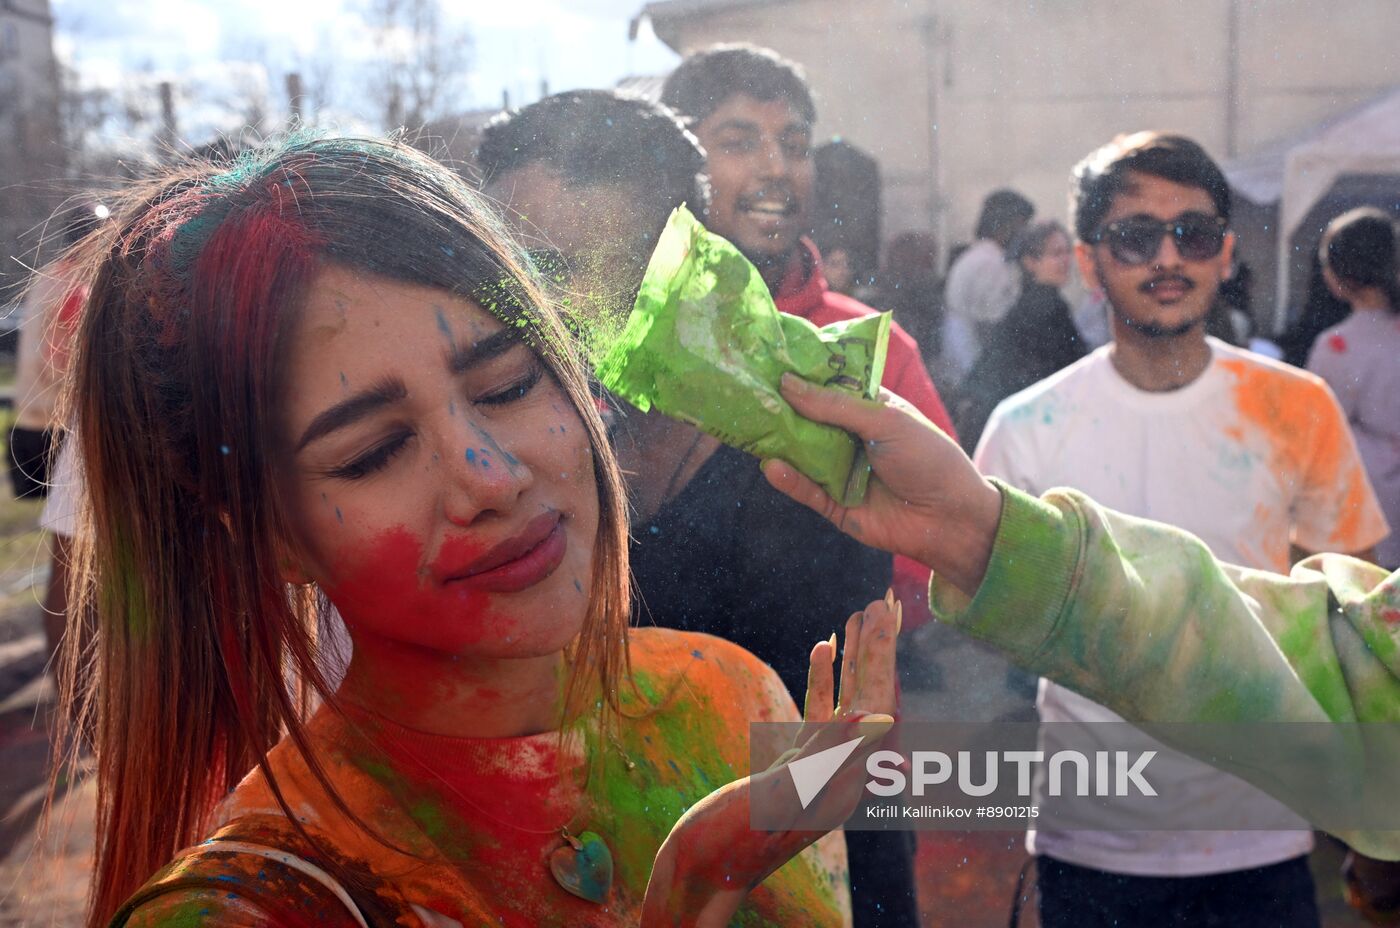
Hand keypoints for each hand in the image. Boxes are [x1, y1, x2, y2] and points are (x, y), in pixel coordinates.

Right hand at [641, 594, 900, 926]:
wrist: (700, 875)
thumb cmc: (734, 843)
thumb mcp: (787, 793)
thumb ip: (835, 754)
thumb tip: (884, 716)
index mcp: (848, 780)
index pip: (877, 705)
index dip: (881, 657)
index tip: (886, 614)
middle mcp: (843, 773)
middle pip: (869, 698)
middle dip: (875, 649)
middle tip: (881, 603)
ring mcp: (820, 769)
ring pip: (845, 702)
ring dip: (853, 658)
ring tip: (858, 616)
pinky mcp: (795, 767)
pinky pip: (818, 714)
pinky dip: (820, 679)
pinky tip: (820, 647)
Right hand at [762, 373, 1002, 595]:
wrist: (952, 518)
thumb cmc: (929, 459)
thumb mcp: (885, 421)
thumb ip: (835, 406)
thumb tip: (788, 384)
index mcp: (869, 410)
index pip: (828, 388)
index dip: (801, 376)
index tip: (769, 361)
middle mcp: (851, 438)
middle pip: (807, 421)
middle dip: (780, 409)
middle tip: (747, 393)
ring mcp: (842, 472)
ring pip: (801, 455)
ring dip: (778, 443)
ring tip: (750, 427)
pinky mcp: (836, 506)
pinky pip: (807, 490)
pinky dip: (789, 479)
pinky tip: (772, 466)